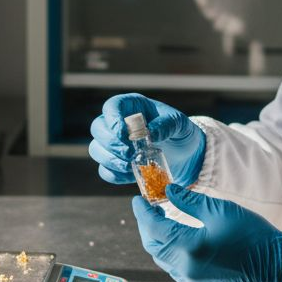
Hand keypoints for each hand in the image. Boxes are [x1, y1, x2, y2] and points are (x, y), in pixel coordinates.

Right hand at [88, 94, 205, 185]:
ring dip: (111, 160)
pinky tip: (132, 174)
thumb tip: (150, 132)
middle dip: (111, 143)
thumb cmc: (179, 132)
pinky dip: (115, 174)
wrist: (185, 154)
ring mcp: (114, 145)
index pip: (112, 107)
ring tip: (131, 164)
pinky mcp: (116, 164)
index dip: (112, 119)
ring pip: (96, 150)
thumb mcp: (179, 124)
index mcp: (131, 107)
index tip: (122, 133)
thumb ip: (167, 124)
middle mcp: (118, 123)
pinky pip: (105, 171)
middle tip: (129, 152)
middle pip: (97, 128)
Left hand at [132, 185, 281, 281]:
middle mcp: (186, 268)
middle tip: (148, 209)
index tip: (138, 201)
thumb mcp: (220, 210)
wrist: (276, 266)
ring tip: (160, 222)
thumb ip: (189, 202)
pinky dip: (169, 253)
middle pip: (153, 246)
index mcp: (189, 248)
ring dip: (157, 241)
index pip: (154, 228)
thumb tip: (169, 192)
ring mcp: (192, 281)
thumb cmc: (253, 236)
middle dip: (146, 227)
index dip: (143, 213)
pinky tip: (176, 241)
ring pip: (162, 259)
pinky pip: (174, 269)